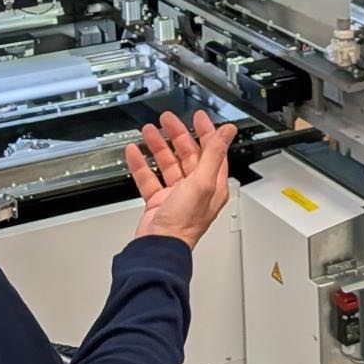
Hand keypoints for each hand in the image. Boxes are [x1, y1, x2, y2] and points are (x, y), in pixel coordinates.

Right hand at [125, 110, 235, 249]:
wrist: (159, 246)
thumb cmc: (183, 223)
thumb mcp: (202, 182)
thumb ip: (214, 154)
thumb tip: (228, 132)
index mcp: (212, 184)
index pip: (212, 151)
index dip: (205, 131)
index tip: (199, 117)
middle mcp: (196, 189)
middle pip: (187, 154)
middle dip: (177, 135)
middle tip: (167, 119)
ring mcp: (176, 195)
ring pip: (167, 164)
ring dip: (158, 146)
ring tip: (148, 131)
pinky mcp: (158, 201)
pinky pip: (149, 177)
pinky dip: (141, 164)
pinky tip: (135, 152)